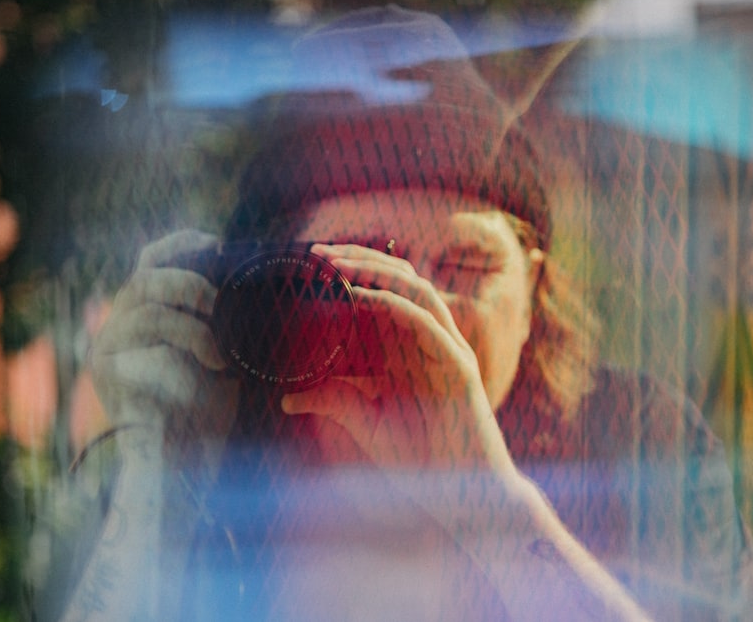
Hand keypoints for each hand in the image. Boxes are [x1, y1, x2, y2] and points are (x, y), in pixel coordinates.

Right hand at [88, 229, 238, 469]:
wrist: (182, 469)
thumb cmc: (206, 411)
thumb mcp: (220, 353)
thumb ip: (218, 319)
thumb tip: (250, 282)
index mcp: (142, 314)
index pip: (151, 260)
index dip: (181, 244)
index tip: (216, 245)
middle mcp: (117, 327)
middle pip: (146, 278)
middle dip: (191, 285)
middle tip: (220, 309)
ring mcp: (107, 351)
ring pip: (149, 314)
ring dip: (193, 332)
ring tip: (219, 359)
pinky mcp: (108, 378)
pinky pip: (149, 356)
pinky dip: (185, 369)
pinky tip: (205, 382)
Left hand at [281, 243, 513, 474]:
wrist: (463, 499)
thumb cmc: (420, 462)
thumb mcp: (365, 424)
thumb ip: (334, 401)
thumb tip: (289, 396)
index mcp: (413, 350)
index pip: (387, 292)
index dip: (353, 272)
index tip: (311, 266)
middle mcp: (432, 342)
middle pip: (402, 279)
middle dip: (360, 259)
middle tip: (317, 253)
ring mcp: (449, 351)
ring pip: (417, 289)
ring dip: (376, 270)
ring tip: (335, 264)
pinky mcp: (459, 367)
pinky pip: (426, 322)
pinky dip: (393, 303)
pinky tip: (361, 296)